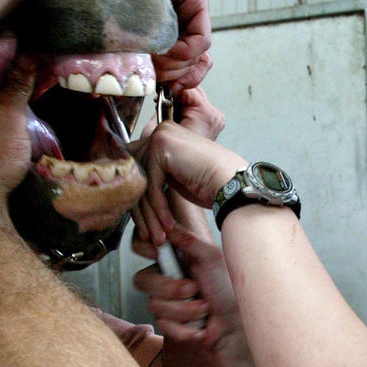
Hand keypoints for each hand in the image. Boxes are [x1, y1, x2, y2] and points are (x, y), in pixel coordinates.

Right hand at [74, 0, 212, 91]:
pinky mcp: (196, 3)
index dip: (165, 82)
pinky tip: (167, 51)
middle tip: (157, 83)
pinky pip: (201, 40)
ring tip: (159, 67)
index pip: (172, 65)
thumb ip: (115, 50)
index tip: (151, 90)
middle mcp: (171, 23)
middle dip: (173, 79)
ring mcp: (185, 14)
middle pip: (186, 65)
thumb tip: (108, 86)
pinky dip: (186, 53)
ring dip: (177, 69)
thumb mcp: (107, 24)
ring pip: (195, 57)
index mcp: (152, 29)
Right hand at [132, 226, 241, 349]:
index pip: (143, 246)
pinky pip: (164, 324)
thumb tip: (168, 225)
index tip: (155, 252)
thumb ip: (189, 241)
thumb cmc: (228, 288)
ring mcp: (164, 301)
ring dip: (186, 309)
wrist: (236, 323)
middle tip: (194, 288)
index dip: (142, 247)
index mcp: (173, 258)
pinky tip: (201, 326)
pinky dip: (186, 327)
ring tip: (205, 308)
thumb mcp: (212, 258)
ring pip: (155, 305)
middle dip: (169, 288)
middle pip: (142, 280)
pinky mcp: (167, 323)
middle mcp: (164, 277)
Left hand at [133, 88, 242, 244]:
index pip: (140, 169)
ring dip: (151, 216)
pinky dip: (159, 210)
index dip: (142, 201)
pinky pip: (152, 186)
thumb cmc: (213, 183)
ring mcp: (160, 136)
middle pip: (139, 177)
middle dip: (144, 212)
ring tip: (158, 236)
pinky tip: (168, 226)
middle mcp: (160, 130)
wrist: (234, 184)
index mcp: (163, 134)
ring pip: (144, 185)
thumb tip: (132, 191)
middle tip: (150, 235)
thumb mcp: (176, 176)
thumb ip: (155, 176)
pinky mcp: (162, 148)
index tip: (148, 225)